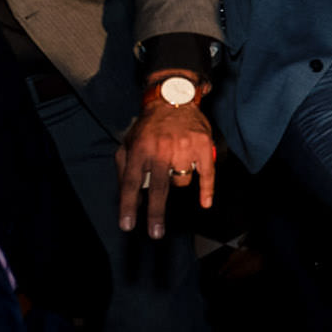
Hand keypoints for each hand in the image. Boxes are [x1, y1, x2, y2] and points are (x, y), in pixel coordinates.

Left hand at [115, 87, 214, 239]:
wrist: (173, 98)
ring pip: (181, 182)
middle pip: (159, 188)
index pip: (131, 183)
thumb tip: (128, 195)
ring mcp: (184, 147)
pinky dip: (207, 190)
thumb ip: (125, 169)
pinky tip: (205, 202)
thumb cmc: (149, 126)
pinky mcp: (203, 145)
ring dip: (177, 183)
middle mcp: (161, 149)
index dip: (128, 206)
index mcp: (140, 149)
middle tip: (155, 234)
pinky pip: (207, 174)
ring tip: (174, 168)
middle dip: (156, 213)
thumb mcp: (128, 143)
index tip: (127, 225)